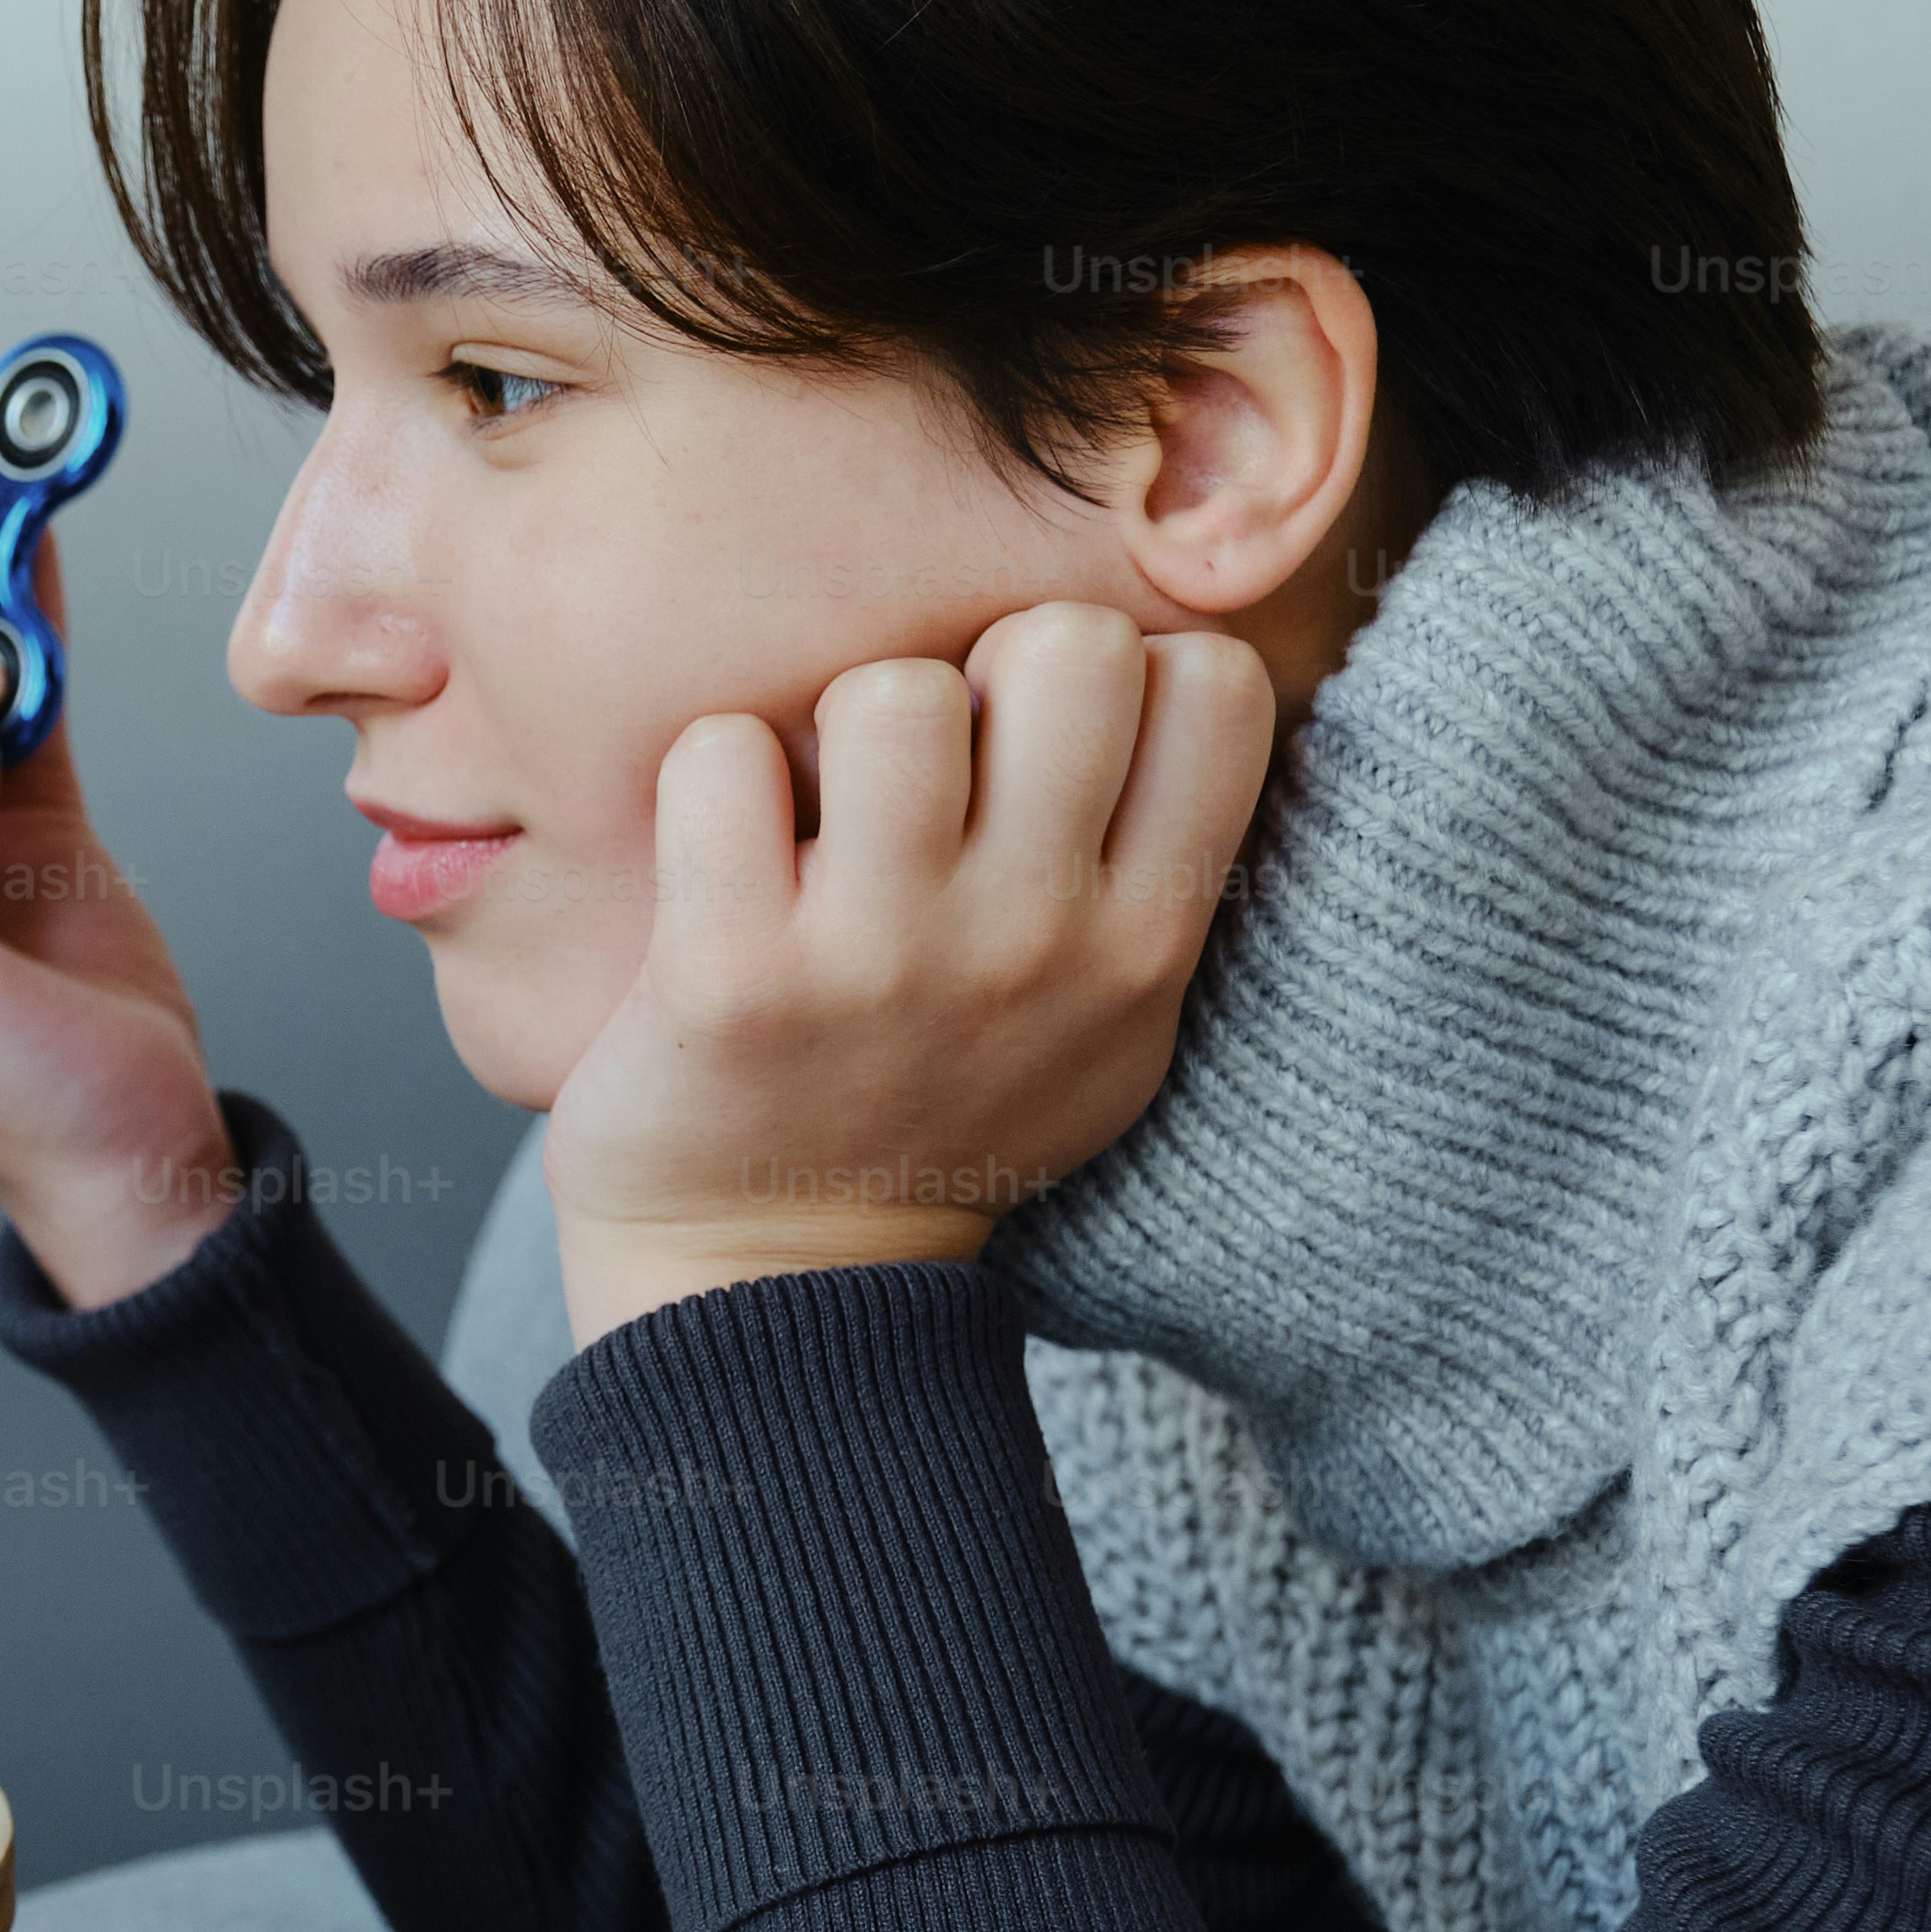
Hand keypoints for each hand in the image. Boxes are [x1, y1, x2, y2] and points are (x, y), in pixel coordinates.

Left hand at [545, 601, 1273, 1342]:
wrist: (773, 1285)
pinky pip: (724, 754)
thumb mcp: (1110, 1028)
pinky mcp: (734, 973)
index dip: (1132, 668)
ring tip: (823, 806)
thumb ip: (1162, 874)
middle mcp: (1033, 944)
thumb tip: (1192, 677)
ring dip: (839, 721)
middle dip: (990, 663)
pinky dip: (712, 778)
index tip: (1058, 737)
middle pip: (1067, 645)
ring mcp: (883, 959)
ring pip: (893, 689)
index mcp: (1143, 947)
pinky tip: (724, 848)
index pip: (1219, 686)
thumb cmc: (942, 1115)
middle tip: (936, 755)